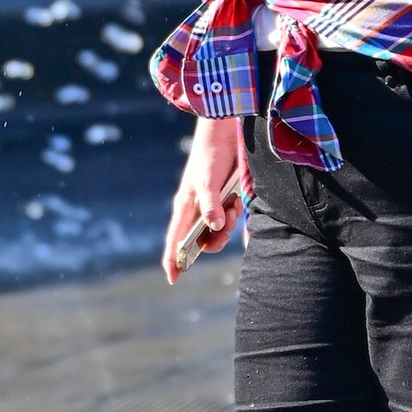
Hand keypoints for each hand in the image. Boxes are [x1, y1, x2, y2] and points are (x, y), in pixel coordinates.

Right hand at [162, 115, 247, 280]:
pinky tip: (238, 203)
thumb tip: (214, 228)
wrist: (226, 132)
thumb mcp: (208, 180)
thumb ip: (210, 204)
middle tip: (227, 224)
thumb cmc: (209, 155)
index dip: (173, 260)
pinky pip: (230, 218)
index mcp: (185, 206)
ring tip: (234, 205)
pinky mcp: (225, 199)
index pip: (174, 239)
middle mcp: (196, 209)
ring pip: (218, 230)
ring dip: (228, 225)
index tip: (173, 279)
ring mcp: (211, 205)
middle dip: (214, 240)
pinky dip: (236, 215)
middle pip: (201, 240)